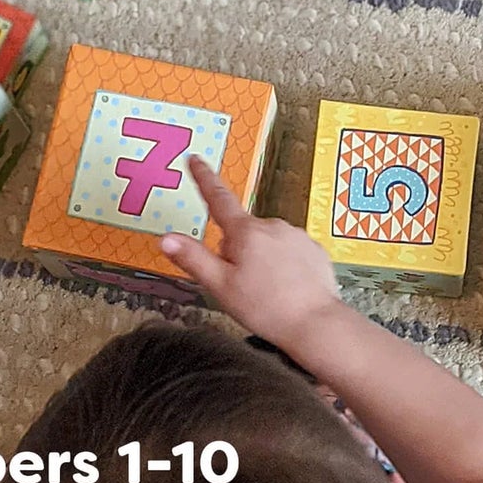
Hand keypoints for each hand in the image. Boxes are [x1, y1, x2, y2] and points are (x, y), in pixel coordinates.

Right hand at [160, 157, 341, 348]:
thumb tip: (166, 238)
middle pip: (242, 232)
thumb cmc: (265, 307)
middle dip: (236, 252)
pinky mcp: (314, 249)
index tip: (196, 160)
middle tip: (241, 284)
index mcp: (245, 232)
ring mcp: (296, 235)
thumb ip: (193, 259)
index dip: (204, 178)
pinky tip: (286, 289)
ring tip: (267, 291)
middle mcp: (272, 225)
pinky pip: (290, 252)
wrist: (315, 323)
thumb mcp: (220, 286)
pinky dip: (284, 267)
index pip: (218, 198)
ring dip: (261, 260)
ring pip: (266, 243)